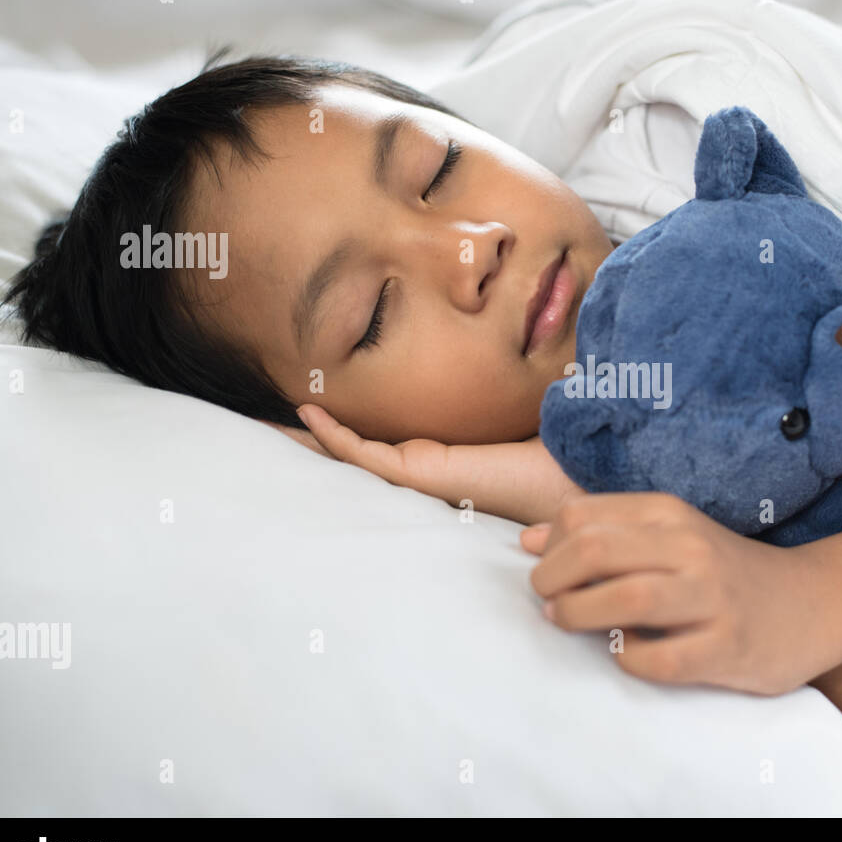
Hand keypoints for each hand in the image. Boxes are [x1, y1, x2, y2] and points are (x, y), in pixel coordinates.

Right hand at [263, 404, 584, 525]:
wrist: (582, 473)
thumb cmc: (557, 448)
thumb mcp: (519, 410)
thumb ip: (504, 392)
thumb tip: (508, 363)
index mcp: (444, 462)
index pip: (380, 446)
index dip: (340, 429)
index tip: (307, 406)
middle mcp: (426, 473)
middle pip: (352, 456)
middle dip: (306, 442)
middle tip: (259, 422)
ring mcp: (423, 477)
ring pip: (349, 459)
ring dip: (306, 440)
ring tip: (263, 421)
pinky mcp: (427, 475)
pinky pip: (366, 455)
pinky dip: (334, 435)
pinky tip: (306, 413)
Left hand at [520, 492, 837, 695]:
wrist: (811, 604)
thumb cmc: (721, 572)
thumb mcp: (668, 536)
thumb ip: (602, 532)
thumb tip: (530, 542)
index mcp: (670, 514)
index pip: (582, 516)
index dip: (548, 546)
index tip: (547, 570)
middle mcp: (691, 548)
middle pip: (594, 551)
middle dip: (551, 579)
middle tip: (547, 600)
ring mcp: (712, 599)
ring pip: (625, 599)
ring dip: (578, 615)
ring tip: (567, 622)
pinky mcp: (726, 649)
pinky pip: (658, 659)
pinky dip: (627, 658)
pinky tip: (624, 653)